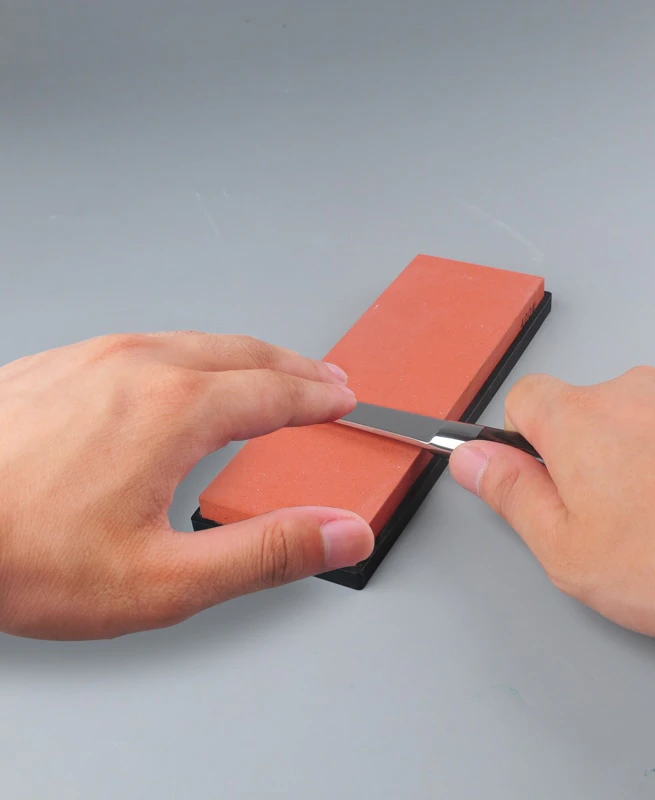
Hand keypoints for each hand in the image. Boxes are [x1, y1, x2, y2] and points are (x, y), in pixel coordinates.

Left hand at [0, 332, 373, 639]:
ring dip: (247, 356)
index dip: (319, 398)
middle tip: (325, 379)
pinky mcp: (58, 363)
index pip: (276, 393)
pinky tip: (185, 372)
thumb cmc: (20, 555)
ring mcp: (93, 357)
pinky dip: (192, 354)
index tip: (344, 400)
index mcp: (175, 411)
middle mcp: (138, 367)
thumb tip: (342, 533)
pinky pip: (148, 342)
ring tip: (270, 372)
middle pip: (245, 354)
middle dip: (295, 368)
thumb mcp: (164, 580)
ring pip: (196, 341)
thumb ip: (266, 553)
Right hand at [450, 367, 654, 639]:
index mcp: (577, 421)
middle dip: (590, 457)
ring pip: (647, 416)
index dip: (522, 439)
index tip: (536, 476)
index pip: (522, 400)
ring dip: (648, 453)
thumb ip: (510, 494)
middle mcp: (631, 389)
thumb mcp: (567, 548)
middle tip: (613, 518)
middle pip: (587, 412)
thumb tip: (470, 460)